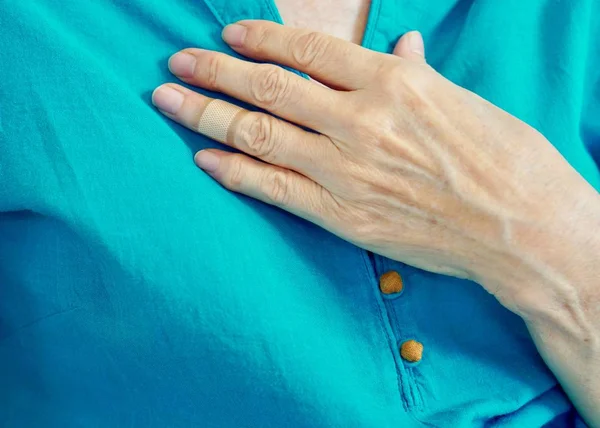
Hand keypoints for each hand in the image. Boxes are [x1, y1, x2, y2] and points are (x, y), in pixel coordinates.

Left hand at [152, 20, 597, 313]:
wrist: (520, 229)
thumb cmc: (503, 159)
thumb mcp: (461, 99)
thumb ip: (415, 73)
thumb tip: (399, 45)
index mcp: (393, 81)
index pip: (306, 51)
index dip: (258, 40)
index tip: (226, 36)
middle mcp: (362, 121)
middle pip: (268, 89)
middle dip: (213, 73)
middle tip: (175, 63)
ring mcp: (347, 172)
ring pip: (260, 135)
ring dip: (206, 115)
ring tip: (168, 101)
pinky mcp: (343, 217)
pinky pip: (273, 188)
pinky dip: (233, 171)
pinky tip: (203, 157)